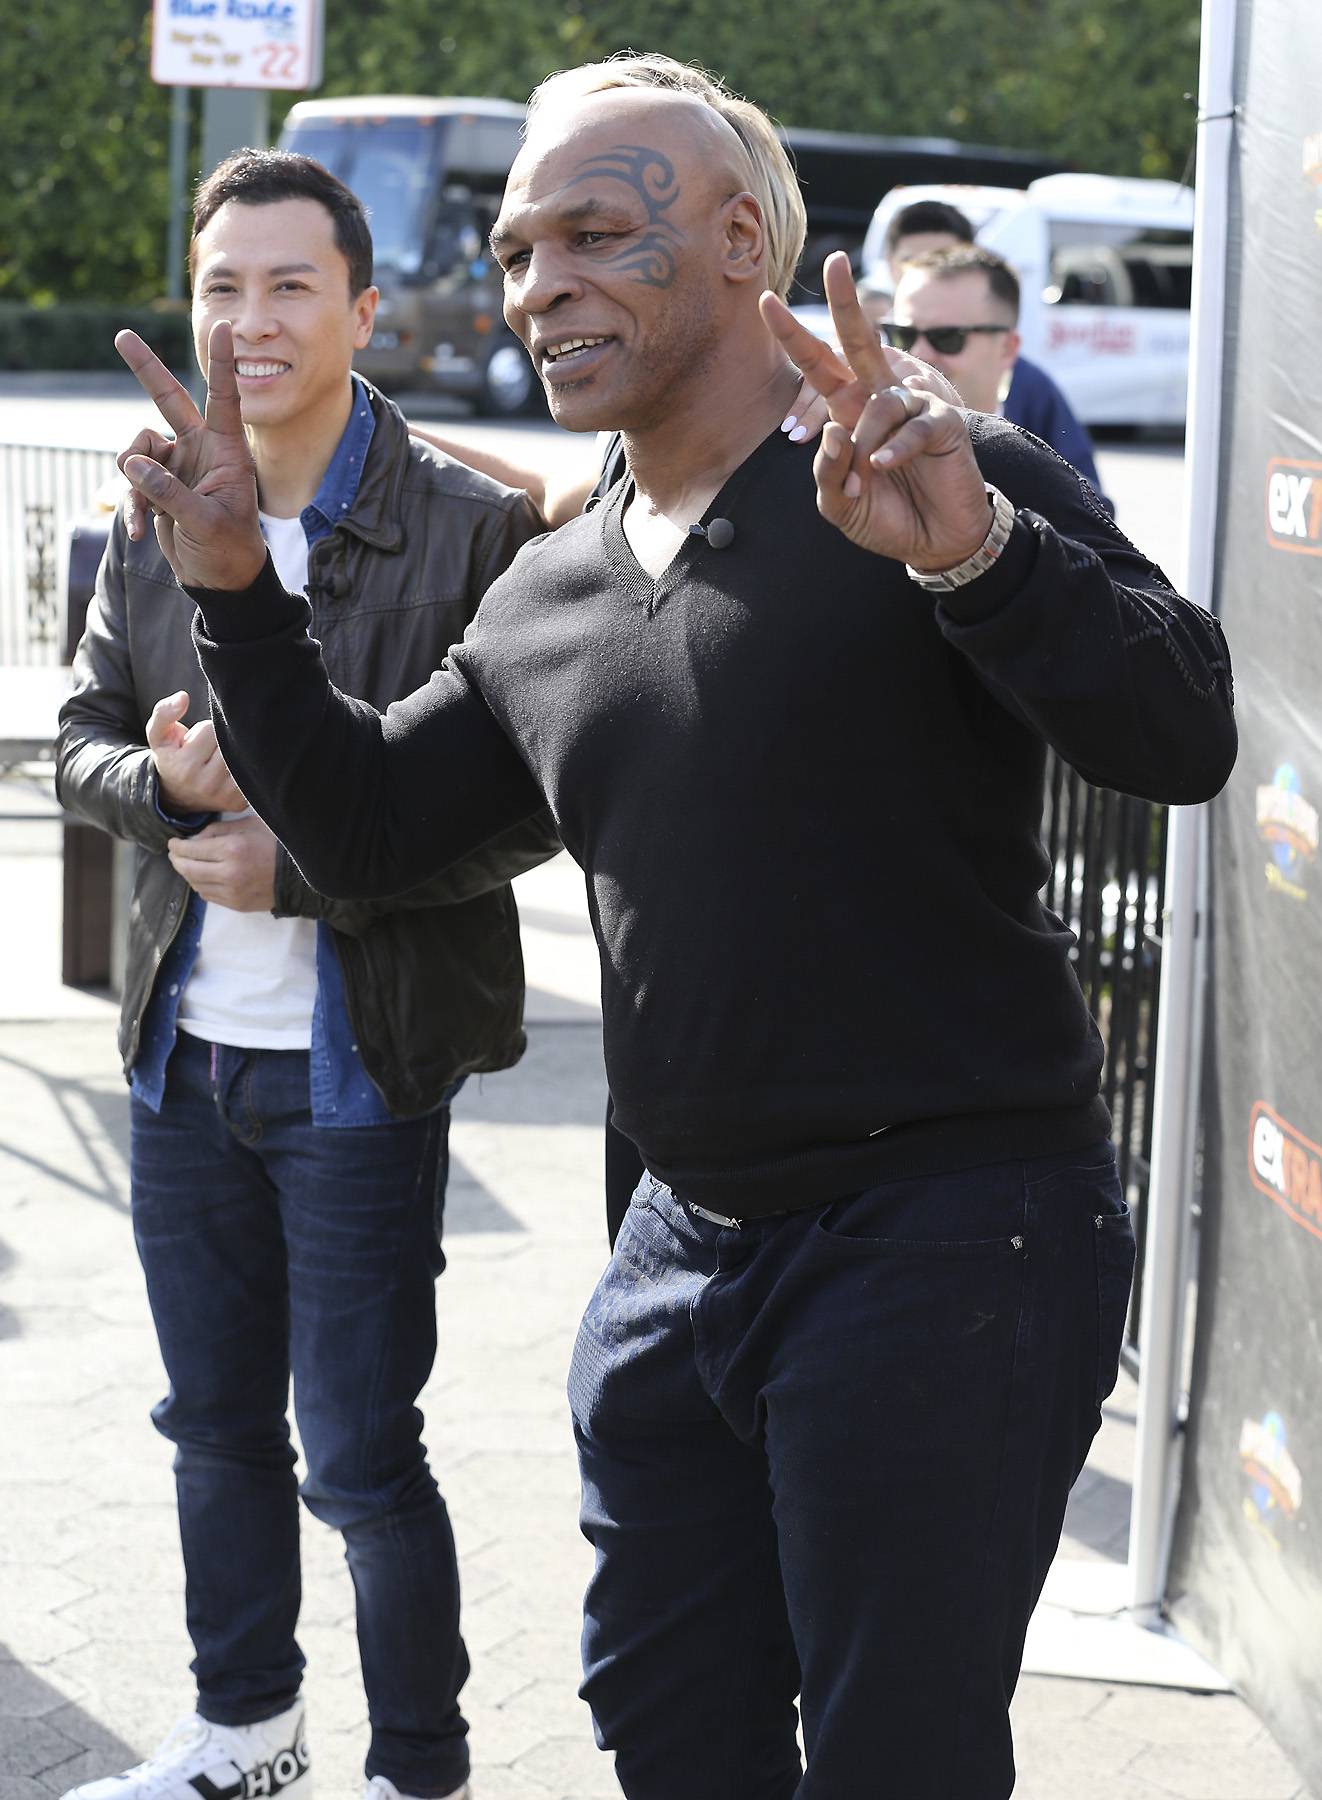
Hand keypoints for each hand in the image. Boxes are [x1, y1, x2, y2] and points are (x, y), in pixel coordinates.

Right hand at [115, 320, 266, 589]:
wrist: (220, 579)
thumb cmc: (229, 550)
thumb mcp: (205, 523)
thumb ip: (170, 493)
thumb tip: (132, 463)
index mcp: (227, 451)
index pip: (224, 399)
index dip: (223, 364)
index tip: (224, 327)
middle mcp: (200, 449)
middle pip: (169, 400)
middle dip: (145, 369)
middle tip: (122, 335)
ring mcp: (177, 464)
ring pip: (138, 448)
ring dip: (135, 480)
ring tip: (147, 513)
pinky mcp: (158, 484)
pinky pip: (132, 481)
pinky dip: (132, 505)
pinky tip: (139, 531)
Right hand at [148, 691, 246, 814]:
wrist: (178, 795)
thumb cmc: (171, 757)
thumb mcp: (158, 736)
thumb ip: (164, 713)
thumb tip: (183, 697)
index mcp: (185, 767)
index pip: (210, 730)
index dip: (206, 728)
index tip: (199, 738)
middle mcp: (207, 784)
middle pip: (230, 742)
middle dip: (223, 738)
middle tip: (211, 748)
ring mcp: (226, 796)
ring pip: (243, 755)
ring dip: (235, 750)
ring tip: (219, 757)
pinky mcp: (240, 802)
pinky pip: (253, 771)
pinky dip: (245, 764)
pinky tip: (231, 767)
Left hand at [167, 812, 276, 911]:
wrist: (301, 875)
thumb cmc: (277, 845)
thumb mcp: (250, 825)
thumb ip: (219, 830)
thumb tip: (196, 839)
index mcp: (232, 849)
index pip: (191, 849)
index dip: (177, 846)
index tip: (173, 843)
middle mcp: (228, 873)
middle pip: (188, 869)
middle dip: (176, 860)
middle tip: (174, 854)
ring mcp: (232, 892)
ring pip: (195, 884)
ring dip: (187, 874)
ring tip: (188, 864)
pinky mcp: (236, 905)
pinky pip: (208, 896)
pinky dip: (201, 885)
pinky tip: (204, 877)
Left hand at [761, 254, 991, 570]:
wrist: (935, 541)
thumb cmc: (886, 517)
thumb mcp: (840, 503)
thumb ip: (826, 473)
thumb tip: (833, 430)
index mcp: (848, 410)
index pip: (817, 366)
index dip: (792, 336)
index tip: (765, 300)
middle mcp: (879, 398)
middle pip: (859, 341)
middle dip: (846, 301)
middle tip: (835, 261)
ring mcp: (915, 406)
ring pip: (880, 401)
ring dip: (865, 442)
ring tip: (866, 476)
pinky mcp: (944, 423)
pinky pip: (914, 424)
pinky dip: (895, 447)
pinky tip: (882, 466)